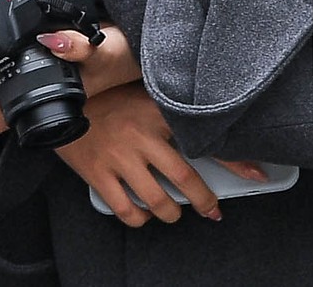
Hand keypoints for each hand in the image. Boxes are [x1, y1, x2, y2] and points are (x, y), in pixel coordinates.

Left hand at [0, 23, 141, 136]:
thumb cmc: (120, 56)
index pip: (8, 117)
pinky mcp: (36, 77)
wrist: (135, 54)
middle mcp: (39, 101)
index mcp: (49, 101)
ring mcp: (35, 92)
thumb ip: (78, 44)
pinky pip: (2, 87)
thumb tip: (49, 39)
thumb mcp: (103, 47)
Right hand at [53, 85, 269, 226]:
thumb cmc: (103, 97)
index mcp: (154, 111)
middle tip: (211, 210)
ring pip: (157, 200)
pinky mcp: (96, 173)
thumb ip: (169, 108)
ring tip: (172, 212)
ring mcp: (117, 156)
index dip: (234, 160)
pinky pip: (125, 209)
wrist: (55, 100)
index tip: (257, 175)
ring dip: (170, 213)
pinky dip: (139, 218)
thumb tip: (208, 124)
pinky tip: (142, 214)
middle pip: (184, 179)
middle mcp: (139, 135)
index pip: (202, 139)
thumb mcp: (140, 93)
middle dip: (203, 201)